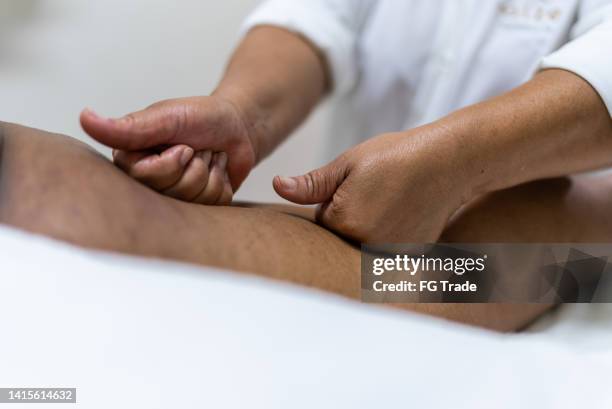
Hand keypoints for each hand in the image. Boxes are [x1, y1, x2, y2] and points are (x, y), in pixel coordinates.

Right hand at [80, 96, 257, 203]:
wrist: (237, 125)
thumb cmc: (200, 116)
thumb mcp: (165, 117)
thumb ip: (127, 127)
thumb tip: (85, 118)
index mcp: (132, 162)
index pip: (147, 178)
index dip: (174, 161)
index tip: (183, 143)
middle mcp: (149, 185)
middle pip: (173, 193)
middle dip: (195, 165)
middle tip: (195, 148)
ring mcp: (175, 199)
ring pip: (195, 201)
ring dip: (211, 172)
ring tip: (207, 156)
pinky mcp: (200, 208)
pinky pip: (214, 206)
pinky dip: (222, 183)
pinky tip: (218, 170)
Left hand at [273, 126, 470, 242]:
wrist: (447, 161)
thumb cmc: (396, 156)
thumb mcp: (348, 163)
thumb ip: (311, 183)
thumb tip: (278, 186)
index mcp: (343, 221)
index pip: (322, 219)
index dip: (336, 198)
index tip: (360, 184)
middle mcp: (364, 245)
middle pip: (342, 235)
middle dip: (351, 216)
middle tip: (378, 192)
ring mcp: (389, 254)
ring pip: (363, 242)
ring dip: (371, 228)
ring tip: (393, 202)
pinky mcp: (409, 257)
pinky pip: (386, 249)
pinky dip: (391, 236)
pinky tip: (407, 215)